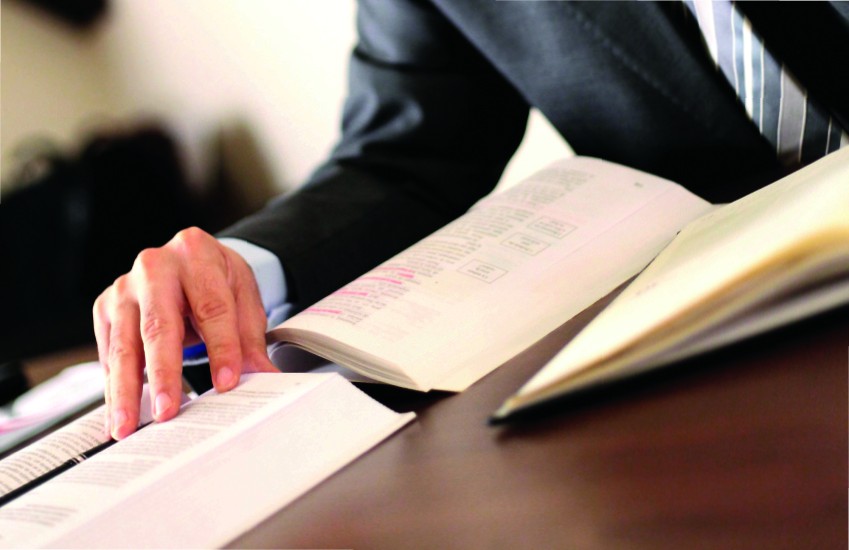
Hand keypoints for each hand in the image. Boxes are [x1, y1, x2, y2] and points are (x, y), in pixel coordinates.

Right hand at [93, 227, 276, 438]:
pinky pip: (109, 354)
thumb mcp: (243, 299)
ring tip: (129, 426)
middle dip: (164, 374)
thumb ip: (251, 340)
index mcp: (196, 253)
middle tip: (168, 412)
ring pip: (124, 345)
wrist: (189, 262)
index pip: (212, 307)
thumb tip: (266, 379)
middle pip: (159, 326)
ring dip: (125, 391)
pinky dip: (114, 388)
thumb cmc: (217, 281)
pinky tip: (120, 414)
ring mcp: (124, 287)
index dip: (222, 348)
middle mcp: (154, 267)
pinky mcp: (106, 308)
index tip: (227, 384)